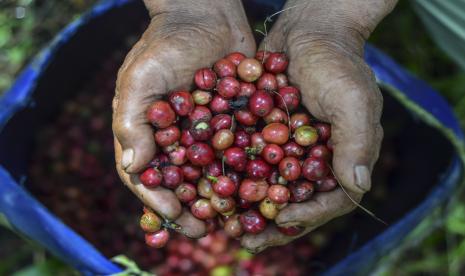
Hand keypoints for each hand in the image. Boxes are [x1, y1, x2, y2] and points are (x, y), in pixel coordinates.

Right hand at [113, 0, 254, 237]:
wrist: (205, 12)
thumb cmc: (165, 43)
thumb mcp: (140, 79)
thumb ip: (132, 122)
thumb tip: (132, 168)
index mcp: (149, 134)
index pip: (147, 176)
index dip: (159, 199)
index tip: (176, 214)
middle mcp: (177, 138)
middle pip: (182, 182)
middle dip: (193, 206)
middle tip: (207, 229)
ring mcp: (207, 131)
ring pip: (213, 172)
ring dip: (222, 195)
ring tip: (234, 217)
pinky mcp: (235, 119)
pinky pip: (240, 149)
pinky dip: (248, 168)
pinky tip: (261, 185)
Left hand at [241, 0, 396, 251]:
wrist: (309, 28)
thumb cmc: (336, 61)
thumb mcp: (351, 98)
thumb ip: (356, 142)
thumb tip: (359, 188)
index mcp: (345, 157)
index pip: (333, 199)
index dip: (309, 213)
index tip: (281, 219)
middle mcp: (319, 158)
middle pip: (298, 200)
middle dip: (273, 222)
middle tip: (246, 238)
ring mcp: (292, 148)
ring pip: (272, 187)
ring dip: (251, 207)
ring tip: (226, 223)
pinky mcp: (269, 134)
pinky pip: (253, 162)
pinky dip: (237, 177)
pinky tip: (214, 188)